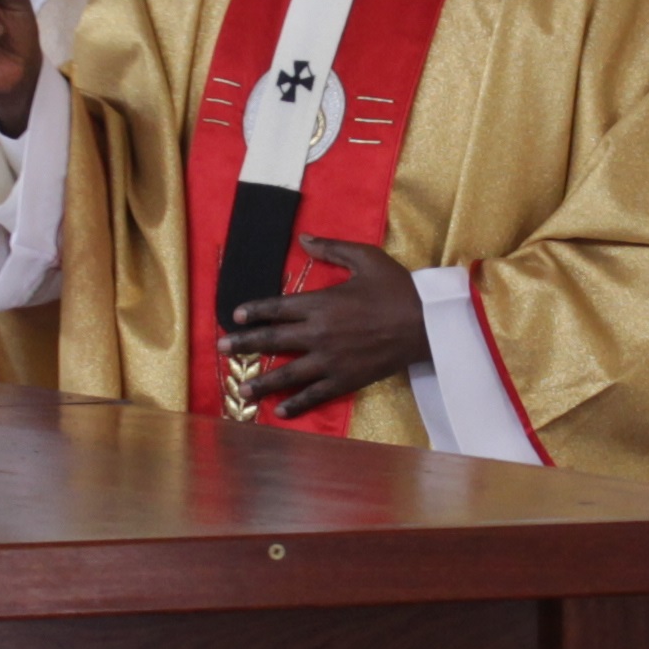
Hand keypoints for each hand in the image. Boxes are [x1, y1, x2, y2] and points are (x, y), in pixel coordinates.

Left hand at [217, 234, 431, 420]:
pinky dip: (296, 404)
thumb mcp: (365, 258)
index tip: (234, 316)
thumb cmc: (397, 288)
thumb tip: (303, 237)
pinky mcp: (345, 379)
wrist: (426, 324)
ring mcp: (330, 360)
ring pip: (287, 373)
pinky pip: (315, 394)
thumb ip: (331, 248)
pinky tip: (279, 411)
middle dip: (244, 345)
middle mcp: (319, 333)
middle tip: (221, 350)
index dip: (254, 312)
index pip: (277, 308)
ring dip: (261, 382)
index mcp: (321, 303)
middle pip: (273, 340)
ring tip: (240, 391)